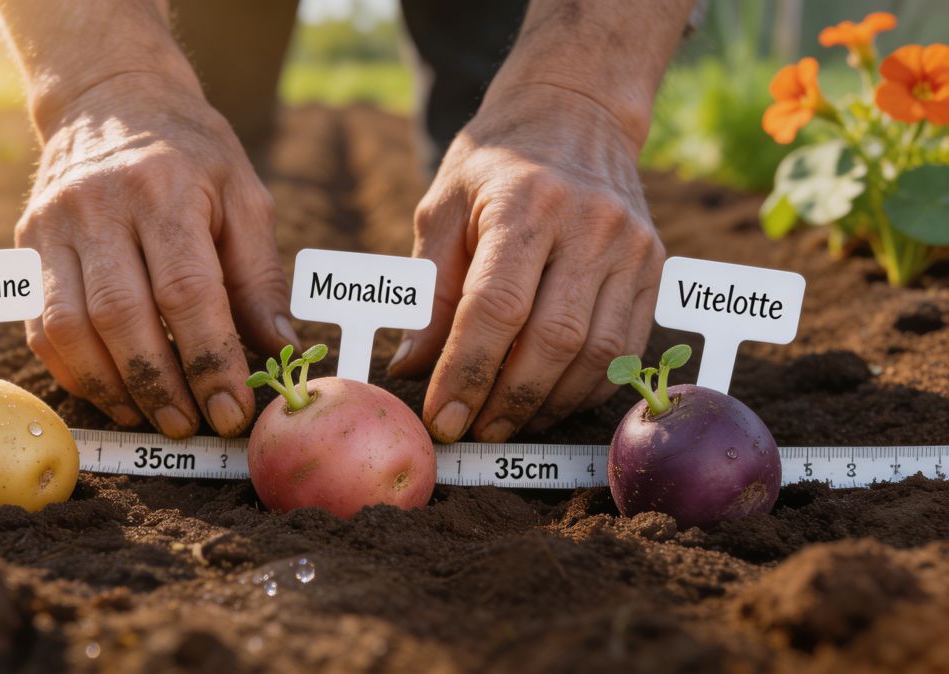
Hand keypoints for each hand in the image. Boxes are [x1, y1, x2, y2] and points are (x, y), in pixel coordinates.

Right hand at [16, 75, 297, 436]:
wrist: (111, 96)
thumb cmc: (191, 153)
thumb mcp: (243, 195)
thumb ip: (259, 276)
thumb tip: (281, 350)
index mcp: (165, 189)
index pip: (188, 292)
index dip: (211, 359)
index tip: (233, 409)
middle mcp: (100, 205)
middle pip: (123, 316)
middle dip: (160, 384)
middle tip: (190, 425)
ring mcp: (52, 225)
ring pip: (71, 328)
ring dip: (113, 387)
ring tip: (152, 417)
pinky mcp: (25, 245)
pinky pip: (39, 324)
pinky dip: (73, 370)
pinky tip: (110, 391)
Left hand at [388, 85, 665, 442]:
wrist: (576, 113)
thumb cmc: (495, 165)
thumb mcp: (442, 208)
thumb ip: (429, 289)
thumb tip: (411, 368)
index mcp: (526, 203)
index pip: (496, 307)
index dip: (468, 372)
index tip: (442, 417)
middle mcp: (589, 224)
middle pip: (553, 339)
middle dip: (508, 399)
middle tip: (473, 430)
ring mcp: (631, 247)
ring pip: (597, 354)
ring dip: (548, 404)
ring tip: (505, 422)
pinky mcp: (654, 268)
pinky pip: (625, 349)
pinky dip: (586, 388)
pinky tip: (548, 400)